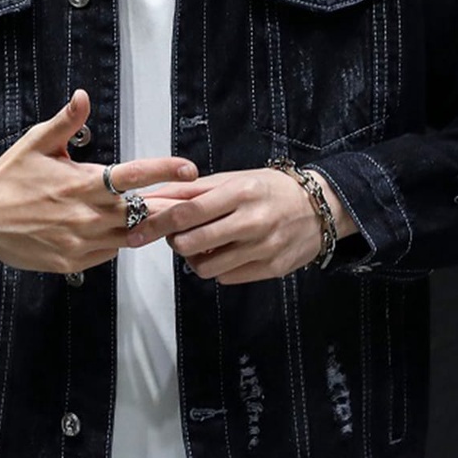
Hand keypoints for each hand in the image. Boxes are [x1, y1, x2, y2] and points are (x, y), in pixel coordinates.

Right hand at [0, 89, 196, 272]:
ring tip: (165, 216)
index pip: (133, 175)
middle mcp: (87, 215)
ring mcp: (81, 243)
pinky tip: (121, 230)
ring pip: (130, 236)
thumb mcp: (35, 143)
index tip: (189, 168)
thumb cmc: (8, 179)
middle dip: (169, 204)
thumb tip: (83, 96)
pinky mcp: (73, 263)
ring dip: (147, 225)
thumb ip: (65, 122)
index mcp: (82, 182)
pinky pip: (109, 252)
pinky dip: (118, 241)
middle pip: (142, 211)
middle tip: (191, 198)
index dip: (165, 171)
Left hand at [128, 168, 356, 284]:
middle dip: (173, 243)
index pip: (187, 212)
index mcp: (240, 193)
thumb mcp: (234, 179)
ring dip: (194, 259)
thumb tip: (154, 197)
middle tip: (177, 236)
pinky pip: (226, 278)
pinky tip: (226, 253)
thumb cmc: (270, 189)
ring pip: (206, 268)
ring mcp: (263, 248)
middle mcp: (252, 221)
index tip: (138, 230)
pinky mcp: (271, 269)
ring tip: (203, 245)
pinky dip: (218, 268)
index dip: (158, 223)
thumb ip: (194, 190)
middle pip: (191, 243)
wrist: (320, 208)